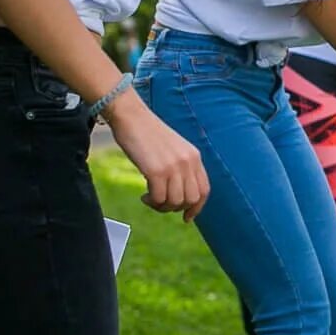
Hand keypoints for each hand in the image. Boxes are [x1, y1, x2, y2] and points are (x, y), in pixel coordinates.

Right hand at [111, 100, 208, 220]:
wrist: (131, 117)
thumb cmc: (147, 133)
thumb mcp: (173, 149)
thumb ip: (181, 167)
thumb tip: (180, 195)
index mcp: (194, 156)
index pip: (204, 190)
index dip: (197, 208)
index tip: (187, 217)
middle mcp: (188, 162)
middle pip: (191, 199)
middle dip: (175, 208)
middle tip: (160, 203)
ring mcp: (173, 166)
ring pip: (175, 202)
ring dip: (161, 206)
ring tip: (150, 199)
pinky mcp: (156, 170)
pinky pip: (159, 198)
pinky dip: (151, 202)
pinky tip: (143, 195)